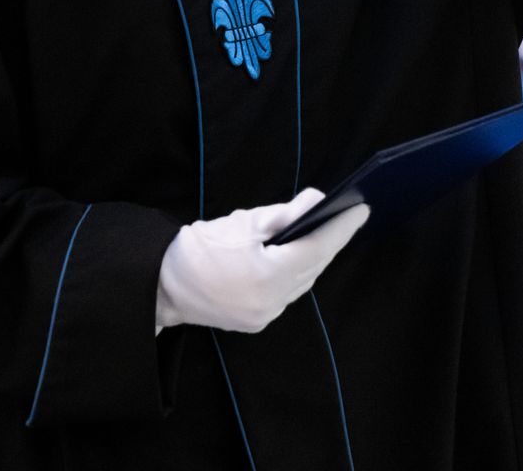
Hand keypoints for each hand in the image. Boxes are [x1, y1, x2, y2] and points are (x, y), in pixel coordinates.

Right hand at [154, 189, 369, 333]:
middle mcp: (271, 302)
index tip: (362, 209)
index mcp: (268, 275)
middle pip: (313, 266)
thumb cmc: (199, 247)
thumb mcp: (242, 223)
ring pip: (302, 282)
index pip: (317, 247)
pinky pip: (287, 293)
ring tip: (330, 232)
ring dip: (316, 257)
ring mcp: (264, 315)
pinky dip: (297, 273)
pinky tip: (302, 256)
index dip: (341, 227)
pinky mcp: (256, 321)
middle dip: (332, 240)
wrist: (160, 284)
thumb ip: (283, 214)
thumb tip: (316, 202)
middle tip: (351, 215)